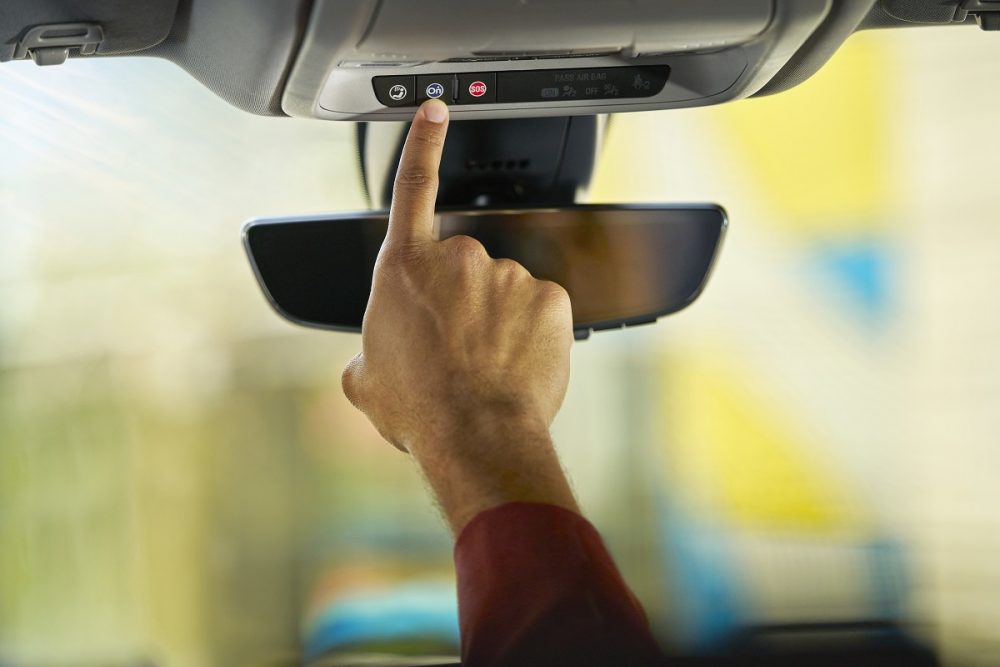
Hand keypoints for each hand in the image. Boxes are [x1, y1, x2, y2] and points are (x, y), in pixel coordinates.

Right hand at [341, 100, 578, 532]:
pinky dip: (530, 332)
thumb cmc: (419, 409)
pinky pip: (539, 308)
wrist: (475, 436)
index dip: (423, 143)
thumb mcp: (365, 378)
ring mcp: (507, 274)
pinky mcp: (550, 297)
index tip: (436, 110)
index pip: (413, 187)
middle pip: (462, 267)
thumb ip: (370, 346)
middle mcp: (458, 259)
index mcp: (406, 268)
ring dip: (495, 319)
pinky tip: (515, 364)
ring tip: (482, 366)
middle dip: (460, 299)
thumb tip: (374, 356)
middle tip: (453, 348)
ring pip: (503, 290)